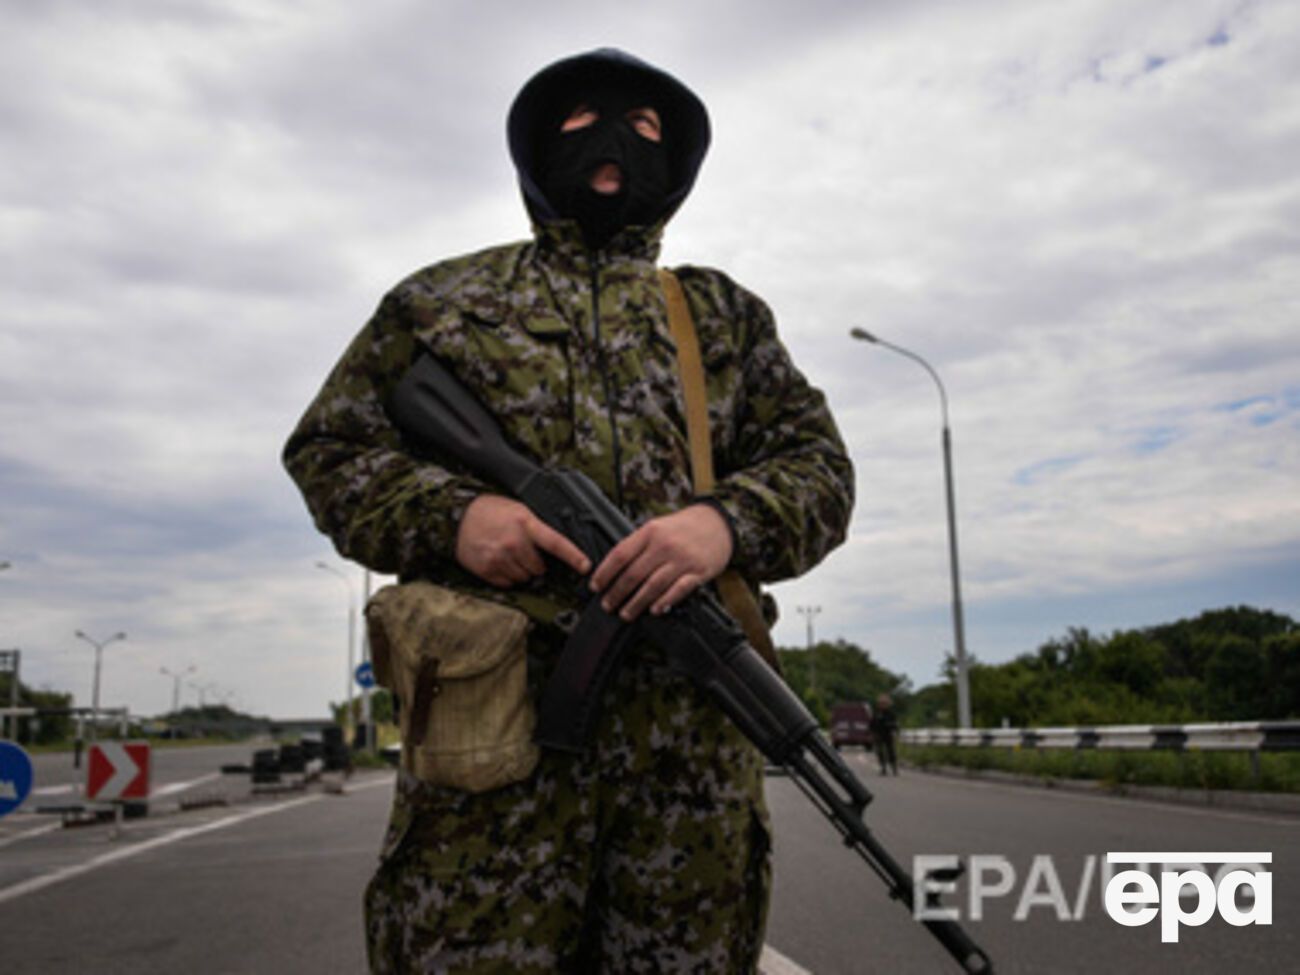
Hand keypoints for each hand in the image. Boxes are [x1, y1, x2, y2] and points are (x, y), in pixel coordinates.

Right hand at [456, 494, 590, 587]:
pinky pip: (508, 583)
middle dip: (535, 563)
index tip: (585, 566)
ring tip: (508, 554)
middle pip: (539, 568)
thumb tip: (554, 546)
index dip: (573, 556)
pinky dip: (507, 576)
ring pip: (524, 578)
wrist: (458, 517)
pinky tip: (499, 561)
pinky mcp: (487, 569)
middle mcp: (513, 542)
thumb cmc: (490, 511)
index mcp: (525, 523)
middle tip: (522, 550)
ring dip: (521, 570)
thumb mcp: (518, 510)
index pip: (555, 542)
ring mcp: (500, 557)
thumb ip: (535, 527)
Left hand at [589, 503, 732, 620]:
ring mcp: (682, 559)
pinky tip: (655, 610)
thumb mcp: (657, 527)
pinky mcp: (698, 572)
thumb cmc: (683, 528)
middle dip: (617, 593)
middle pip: (634, 574)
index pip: (620, 554)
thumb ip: (638, 545)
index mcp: (650, 532)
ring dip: (636, 603)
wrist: (717, 523)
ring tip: (625, 613)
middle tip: (607, 605)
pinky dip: (665, 601)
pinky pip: (678, 590)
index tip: (595, 586)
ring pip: (653, 585)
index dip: (604, 573)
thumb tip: (613, 569)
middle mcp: (665, 545)